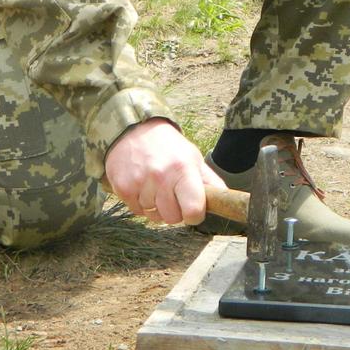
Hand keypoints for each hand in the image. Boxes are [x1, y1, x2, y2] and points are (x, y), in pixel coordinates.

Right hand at [103, 118, 224, 224]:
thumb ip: (210, 181)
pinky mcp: (123, 188)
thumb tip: (226, 199)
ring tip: (155, 185)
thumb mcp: (192, 157)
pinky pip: (137, 212)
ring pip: (154, 216)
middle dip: (174, 210)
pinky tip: (142, 186)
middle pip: (172, 219)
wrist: (133, 130)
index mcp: (183, 169)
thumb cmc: (168, 146)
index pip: (193, 211)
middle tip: (171, 192)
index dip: (195, 214)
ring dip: (156, 206)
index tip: (192, 208)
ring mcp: (140, 183)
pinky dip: (141, 203)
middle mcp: (161, 177)